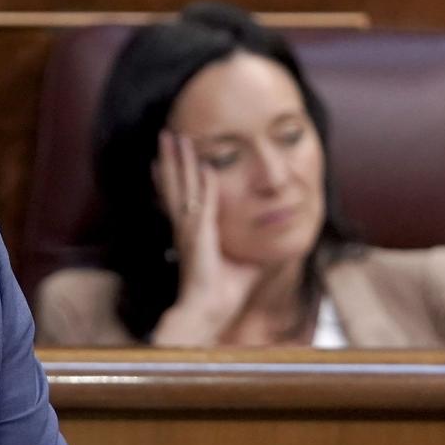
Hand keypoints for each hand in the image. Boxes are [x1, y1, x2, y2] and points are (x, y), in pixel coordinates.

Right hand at [150, 130, 260, 344]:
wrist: (210, 311)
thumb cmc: (224, 294)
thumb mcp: (244, 263)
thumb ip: (255, 248)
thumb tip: (277, 243)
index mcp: (192, 232)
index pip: (182, 194)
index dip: (178, 173)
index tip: (176, 154)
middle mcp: (186, 226)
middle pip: (175, 183)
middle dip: (172, 157)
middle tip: (167, 133)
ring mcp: (189, 229)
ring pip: (182, 185)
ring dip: (179, 160)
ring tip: (173, 138)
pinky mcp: (199, 235)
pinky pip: (203, 202)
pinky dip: (205, 183)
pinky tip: (206, 164)